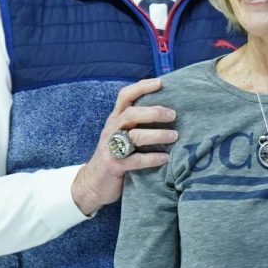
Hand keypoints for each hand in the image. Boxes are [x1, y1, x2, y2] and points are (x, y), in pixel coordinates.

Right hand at [71, 77, 175, 215]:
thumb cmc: (116, 156)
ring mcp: (111, 148)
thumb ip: (139, 124)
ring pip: (133, 135)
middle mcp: (112, 130)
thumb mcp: (123, 136)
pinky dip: (152, 158)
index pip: (125, 96)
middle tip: (173, 115)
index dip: (141, 87)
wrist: (92, 184)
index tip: (161, 83)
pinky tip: (165, 158)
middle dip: (153, 112)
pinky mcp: (114, 165)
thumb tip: (172, 114)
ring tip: (174, 136)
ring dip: (156, 135)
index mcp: (115, 120)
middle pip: (130, 114)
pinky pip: (134, 160)